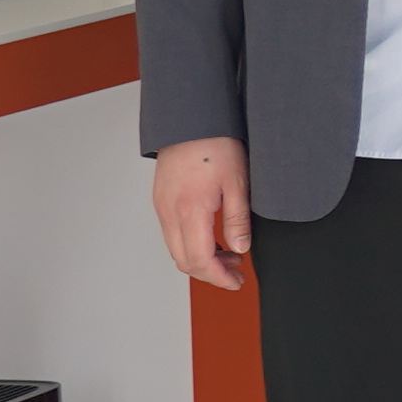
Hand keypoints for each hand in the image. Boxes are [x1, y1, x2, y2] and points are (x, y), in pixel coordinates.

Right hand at [150, 137, 252, 290]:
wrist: (190, 120)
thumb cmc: (216, 146)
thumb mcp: (238, 183)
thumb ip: (238, 220)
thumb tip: (240, 249)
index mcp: (189, 210)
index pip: (198, 261)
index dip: (218, 277)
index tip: (236, 282)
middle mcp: (169, 212)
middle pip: (184, 261)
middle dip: (211, 273)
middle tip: (237, 273)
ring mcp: (162, 207)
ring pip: (177, 249)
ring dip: (202, 260)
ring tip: (231, 255)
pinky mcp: (161, 200)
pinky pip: (173, 234)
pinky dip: (192, 244)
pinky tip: (214, 239)